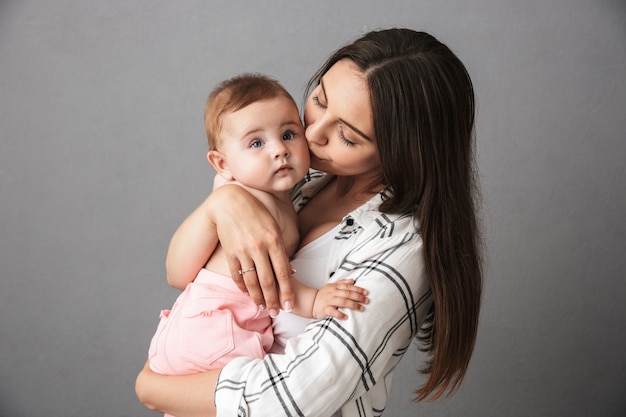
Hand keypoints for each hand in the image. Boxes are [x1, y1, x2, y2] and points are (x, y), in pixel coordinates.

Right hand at [206, 184, 293, 315]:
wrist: (230, 202)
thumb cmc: (256, 213)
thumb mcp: (274, 228)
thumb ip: (282, 250)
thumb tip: (292, 271)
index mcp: (274, 241)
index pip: (283, 273)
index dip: (287, 292)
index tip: (289, 305)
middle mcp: (259, 247)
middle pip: (268, 282)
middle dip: (273, 300)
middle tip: (276, 312)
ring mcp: (243, 251)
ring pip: (252, 282)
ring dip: (258, 298)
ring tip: (262, 307)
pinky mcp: (230, 252)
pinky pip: (237, 275)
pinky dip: (242, 287)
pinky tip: (247, 293)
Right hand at [312, 279, 368, 319]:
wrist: (310, 302)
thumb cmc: (323, 295)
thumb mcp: (332, 286)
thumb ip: (342, 283)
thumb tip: (352, 280)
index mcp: (335, 287)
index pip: (348, 287)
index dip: (358, 289)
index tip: (366, 292)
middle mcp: (332, 293)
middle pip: (347, 294)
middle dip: (358, 297)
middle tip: (367, 301)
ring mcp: (328, 301)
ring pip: (342, 302)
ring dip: (353, 305)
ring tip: (361, 308)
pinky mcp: (325, 309)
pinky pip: (333, 311)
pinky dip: (340, 314)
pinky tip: (346, 317)